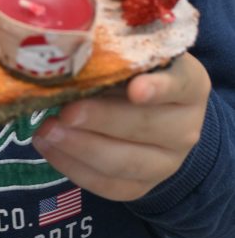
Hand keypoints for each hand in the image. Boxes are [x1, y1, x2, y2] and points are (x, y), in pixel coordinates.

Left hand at [31, 52, 210, 200]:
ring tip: (47, 130)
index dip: (159, 88)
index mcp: (189, 84)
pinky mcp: (143, 186)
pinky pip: (109, 186)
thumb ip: (110, 54)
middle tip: (66, 111)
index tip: (135, 89)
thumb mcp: (130, 54)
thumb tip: (66, 50)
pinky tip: (48, 148)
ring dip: (82, 147)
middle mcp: (185, 127)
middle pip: (146, 126)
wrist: (153, 114)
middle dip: (101, 119)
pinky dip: (75, 168)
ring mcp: (167, 162)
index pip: (180, 85)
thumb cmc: (133, 71)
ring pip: (126, 162)